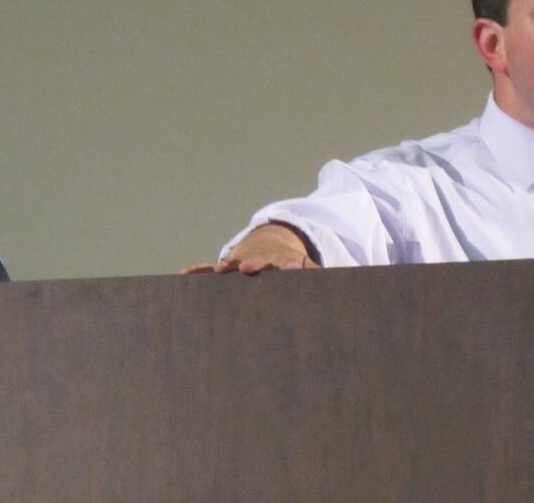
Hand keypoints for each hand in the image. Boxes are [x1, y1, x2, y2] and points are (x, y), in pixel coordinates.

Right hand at [181, 223, 318, 273]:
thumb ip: (317, 275)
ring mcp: (240, 262)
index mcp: (281, 262)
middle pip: (257, 261)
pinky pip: (209, 268)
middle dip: (253, 264)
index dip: (287, 266)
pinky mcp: (226, 266)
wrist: (268, 244)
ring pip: (232, 263)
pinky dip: (199, 270)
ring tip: (216, 271)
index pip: (286, 263)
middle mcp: (259, 260)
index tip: (288, 270)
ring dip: (225, 267)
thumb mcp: (305, 268)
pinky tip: (186, 274)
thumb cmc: (288, 265)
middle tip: (246, 268)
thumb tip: (348, 288)